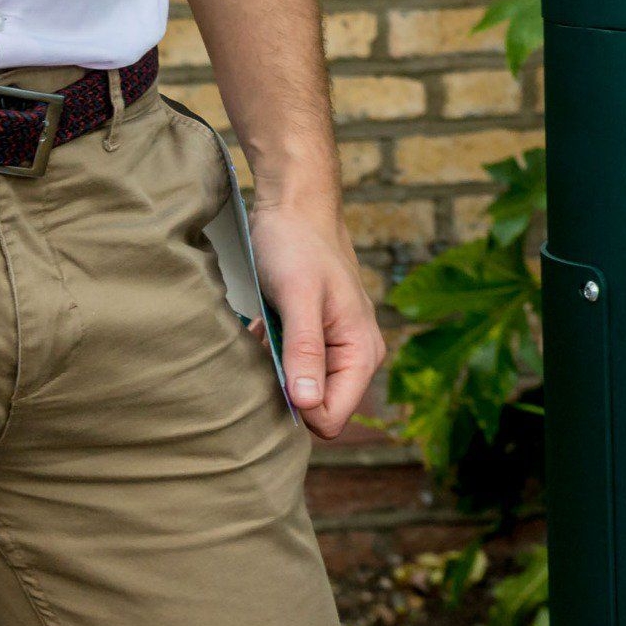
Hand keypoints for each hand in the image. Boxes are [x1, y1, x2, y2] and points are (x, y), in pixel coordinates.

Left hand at [250, 192, 381, 441]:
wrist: (294, 206)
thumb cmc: (298, 244)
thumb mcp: (298, 296)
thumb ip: (305, 350)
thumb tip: (305, 403)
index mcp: (362, 353)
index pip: (331, 419)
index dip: (297, 405)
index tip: (273, 371)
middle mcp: (355, 356)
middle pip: (316, 408)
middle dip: (285, 388)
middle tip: (267, 348)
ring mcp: (335, 348)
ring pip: (300, 389)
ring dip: (276, 370)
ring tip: (265, 333)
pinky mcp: (315, 338)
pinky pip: (292, 369)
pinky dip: (272, 356)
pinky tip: (263, 329)